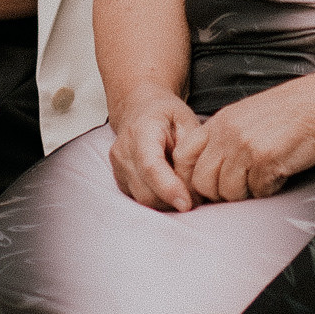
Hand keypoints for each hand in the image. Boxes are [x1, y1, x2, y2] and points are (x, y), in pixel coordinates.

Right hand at [107, 84, 203, 211]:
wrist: (140, 109)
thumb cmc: (166, 115)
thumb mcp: (187, 120)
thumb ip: (190, 150)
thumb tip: (191, 183)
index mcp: (141, 131)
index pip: (151, 166)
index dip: (168, 188)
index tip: (187, 204)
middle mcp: (124, 150)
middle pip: (146, 190)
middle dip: (173, 199)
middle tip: (196, 194)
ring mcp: (118, 167)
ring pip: (143, 199)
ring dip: (166, 202)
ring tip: (184, 188)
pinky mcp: (119, 180)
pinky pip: (139, 199)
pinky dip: (157, 200)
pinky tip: (168, 186)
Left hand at [177, 75, 314, 204]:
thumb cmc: (287, 113)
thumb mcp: (244, 117)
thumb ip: (222, 139)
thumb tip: (207, 172)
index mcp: (218, 122)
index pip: (183, 156)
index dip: (189, 178)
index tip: (205, 187)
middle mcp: (226, 133)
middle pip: (202, 181)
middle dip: (219, 193)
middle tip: (240, 187)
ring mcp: (244, 147)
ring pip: (228, 192)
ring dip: (246, 193)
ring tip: (262, 177)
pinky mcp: (266, 160)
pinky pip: (258, 192)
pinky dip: (269, 189)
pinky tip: (278, 173)